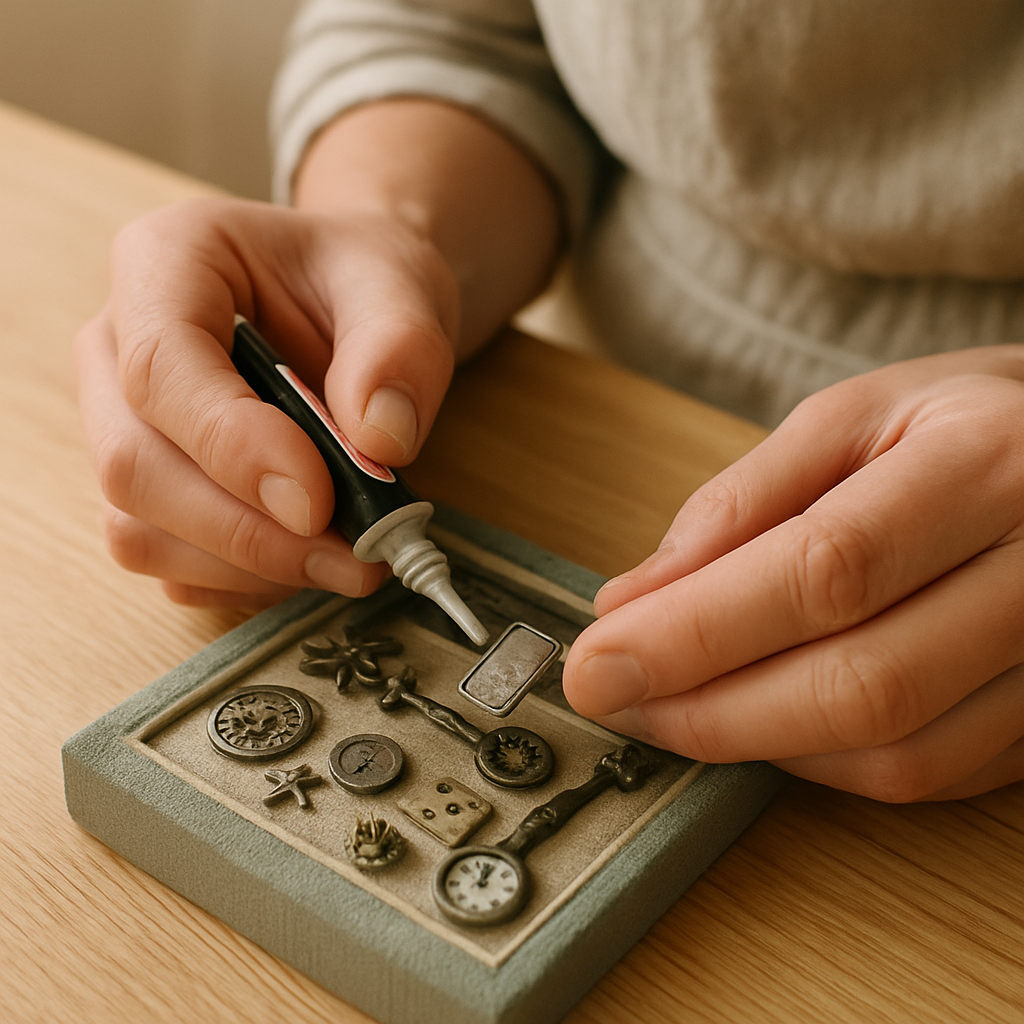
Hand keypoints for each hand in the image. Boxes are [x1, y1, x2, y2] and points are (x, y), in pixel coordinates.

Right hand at [75, 100, 560, 608]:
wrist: (356, 307)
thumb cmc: (362, 282)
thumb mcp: (401, 285)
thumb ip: (399, 349)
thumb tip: (380, 442)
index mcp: (165, 263)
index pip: (161, 367)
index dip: (233, 446)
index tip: (320, 501)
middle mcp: (118, 347)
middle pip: (134, 465)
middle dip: (249, 532)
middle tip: (357, 556)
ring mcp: (123, 425)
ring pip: (140, 529)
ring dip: (249, 566)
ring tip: (350, 559)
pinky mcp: (151, 489)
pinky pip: (169, 560)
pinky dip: (243, 579)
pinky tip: (311, 558)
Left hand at [562, 348, 1023, 800]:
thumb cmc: (962, 422)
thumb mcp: (851, 418)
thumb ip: (740, 503)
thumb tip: (634, 600)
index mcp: (987, 463)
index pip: (824, 570)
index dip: (697, 631)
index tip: (597, 659)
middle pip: (862, 682)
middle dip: (708, 708)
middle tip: (614, 697)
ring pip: (898, 750)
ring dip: (756, 744)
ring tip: (671, 705)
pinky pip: (932, 772)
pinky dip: (822, 762)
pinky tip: (761, 720)